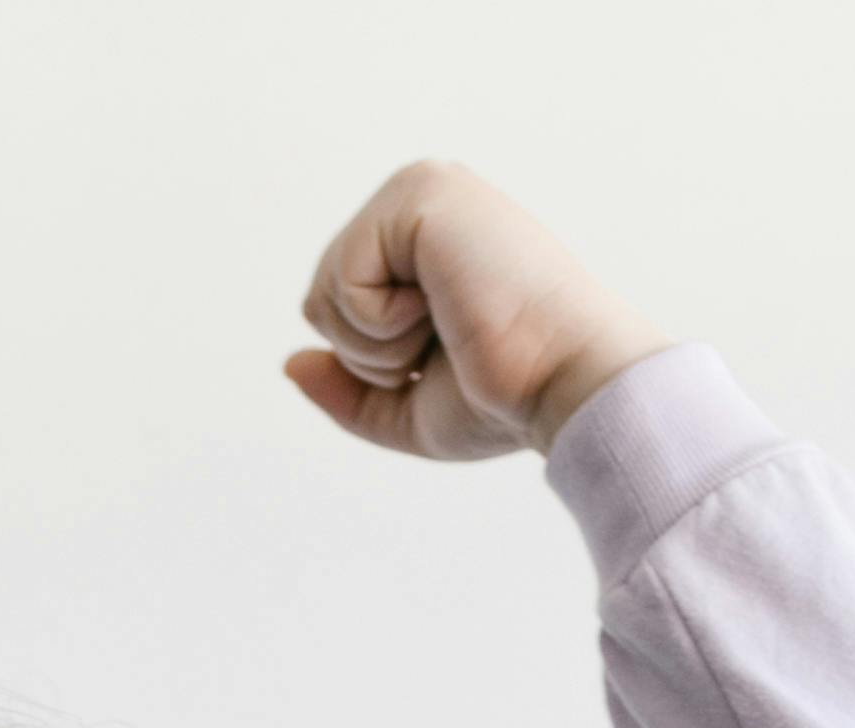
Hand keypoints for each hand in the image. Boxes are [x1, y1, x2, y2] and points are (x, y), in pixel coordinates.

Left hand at [285, 162, 669, 462]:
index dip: (374, 365)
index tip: (449, 357)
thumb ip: (347, 389)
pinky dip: (383, 325)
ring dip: (377, 344)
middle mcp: (420, 203)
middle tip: (446, 345)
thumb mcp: (408, 411)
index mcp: (424, 244)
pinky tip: (443, 308)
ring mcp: (420, 190)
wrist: (565, 383)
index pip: (340, 309)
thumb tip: (289, 362)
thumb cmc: (507, 398)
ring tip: (449, 325)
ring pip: (324, 291)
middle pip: (320, 299)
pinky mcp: (418, 195)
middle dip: (368, 355)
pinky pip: (342, 280)